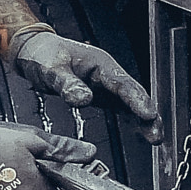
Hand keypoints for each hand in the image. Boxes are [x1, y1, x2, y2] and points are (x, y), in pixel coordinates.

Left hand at [9, 31, 163, 142]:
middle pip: (133, 94)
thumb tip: (84, 99)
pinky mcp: (100, 94)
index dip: (137, 100)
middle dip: (147, 114)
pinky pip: (120, 107)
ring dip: (143, 120)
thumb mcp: (51, 67)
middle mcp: (107, 73)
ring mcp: (105, 84)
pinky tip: (140, 131)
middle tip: (156, 134)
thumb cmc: (43, 54)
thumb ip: (67, 84)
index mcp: (99, 63)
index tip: (148, 114)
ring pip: (130, 103)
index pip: (122, 84)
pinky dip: (131, 119)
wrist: (34, 51)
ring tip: (155, 138)